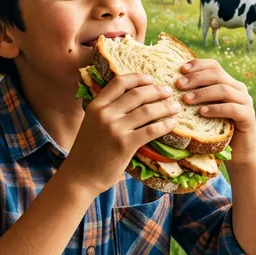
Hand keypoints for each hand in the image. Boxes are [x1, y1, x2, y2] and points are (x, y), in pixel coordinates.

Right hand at [65, 73, 181, 195]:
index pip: (119, 83)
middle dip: (156, 91)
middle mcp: (105, 114)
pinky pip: (151, 130)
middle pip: (137, 94)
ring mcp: (115, 129)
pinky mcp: (125, 145)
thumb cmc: (88, 151)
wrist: (80, 176)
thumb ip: (107, 111)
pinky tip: (172, 124)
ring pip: (147, 111)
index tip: (151, 79)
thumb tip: (132, 100)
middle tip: (168, 92)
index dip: (138, 78)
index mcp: (96, 106)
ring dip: (165, 107)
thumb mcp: (92, 123)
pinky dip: (165, 125)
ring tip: (175, 107)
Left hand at [176, 58, 255, 163]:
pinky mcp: (248, 116)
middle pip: (217, 74)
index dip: (197, 65)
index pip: (213, 65)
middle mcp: (238, 88)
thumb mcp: (204, 109)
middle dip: (196, 78)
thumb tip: (170, 86)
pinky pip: (232, 108)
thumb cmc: (215, 129)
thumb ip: (195, 97)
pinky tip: (202, 112)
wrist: (238, 151)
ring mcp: (245, 101)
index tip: (180, 69)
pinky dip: (216, 109)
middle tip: (179, 84)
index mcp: (228, 82)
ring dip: (203, 93)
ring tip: (186, 99)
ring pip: (224, 89)